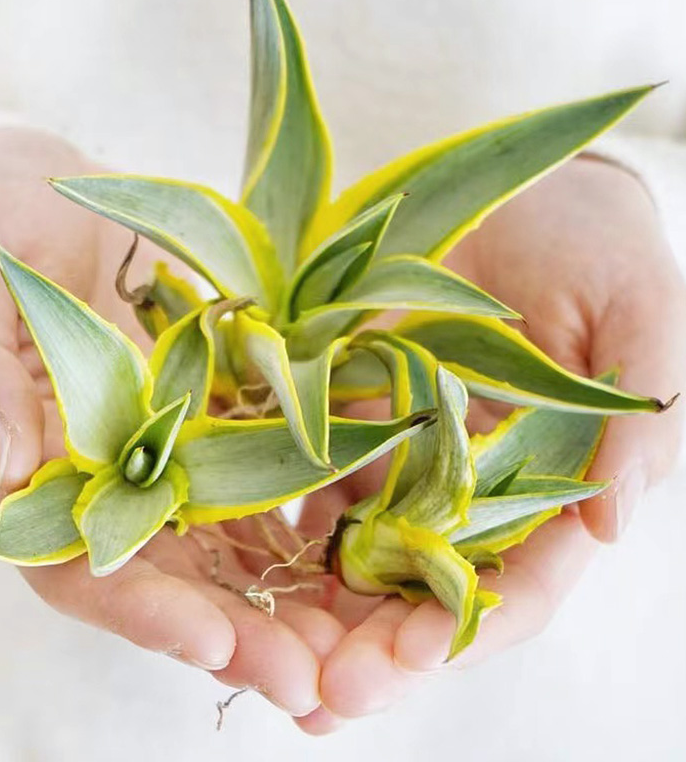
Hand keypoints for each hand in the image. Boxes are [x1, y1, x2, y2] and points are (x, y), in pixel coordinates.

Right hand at [0, 127, 338, 717]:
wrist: (42, 192)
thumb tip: (3, 468)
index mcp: (24, 470)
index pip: (76, 563)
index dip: (139, 608)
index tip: (211, 643)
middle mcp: (97, 482)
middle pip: (165, 578)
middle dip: (235, 633)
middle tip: (310, 683)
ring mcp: (159, 454)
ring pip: (221, 547)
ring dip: (282, 602)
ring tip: (350, 647)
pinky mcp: (206, 421)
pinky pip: (256, 482)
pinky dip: (301, 525)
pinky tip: (356, 554)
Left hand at [290, 155, 685, 729]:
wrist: (511, 181)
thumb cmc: (592, 242)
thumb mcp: (639, 313)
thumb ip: (642, 416)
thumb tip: (613, 526)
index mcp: (552, 484)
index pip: (515, 587)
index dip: (459, 636)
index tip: (395, 669)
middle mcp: (474, 488)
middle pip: (424, 593)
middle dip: (372, 649)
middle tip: (313, 698)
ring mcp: (408, 456)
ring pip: (361, 556)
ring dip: (317, 612)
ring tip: (266, 660)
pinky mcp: (351, 417)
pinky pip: (313, 484)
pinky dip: (282, 529)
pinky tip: (238, 564)